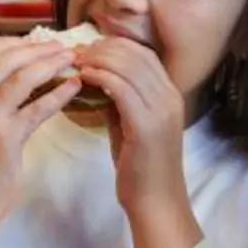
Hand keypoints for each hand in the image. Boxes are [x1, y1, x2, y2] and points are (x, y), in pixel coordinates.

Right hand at [0, 38, 80, 235]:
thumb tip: (25, 72)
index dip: (9, 42)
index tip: (35, 40)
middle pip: (3, 60)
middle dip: (35, 49)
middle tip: (61, 47)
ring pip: (19, 78)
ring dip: (48, 64)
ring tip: (70, 60)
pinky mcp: (4, 137)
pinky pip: (36, 108)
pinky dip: (58, 94)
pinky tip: (75, 87)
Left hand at [75, 37, 187, 218]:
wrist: (156, 201)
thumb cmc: (141, 168)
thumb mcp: (132, 125)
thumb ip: (120, 101)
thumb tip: (96, 78)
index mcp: (171, 95)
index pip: (144, 54)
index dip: (114, 45)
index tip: (88, 48)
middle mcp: (170, 97)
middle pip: (135, 54)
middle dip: (102, 48)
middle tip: (76, 52)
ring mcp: (161, 110)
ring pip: (127, 66)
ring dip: (97, 59)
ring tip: (76, 62)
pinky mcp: (146, 125)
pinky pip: (121, 87)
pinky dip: (99, 76)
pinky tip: (83, 77)